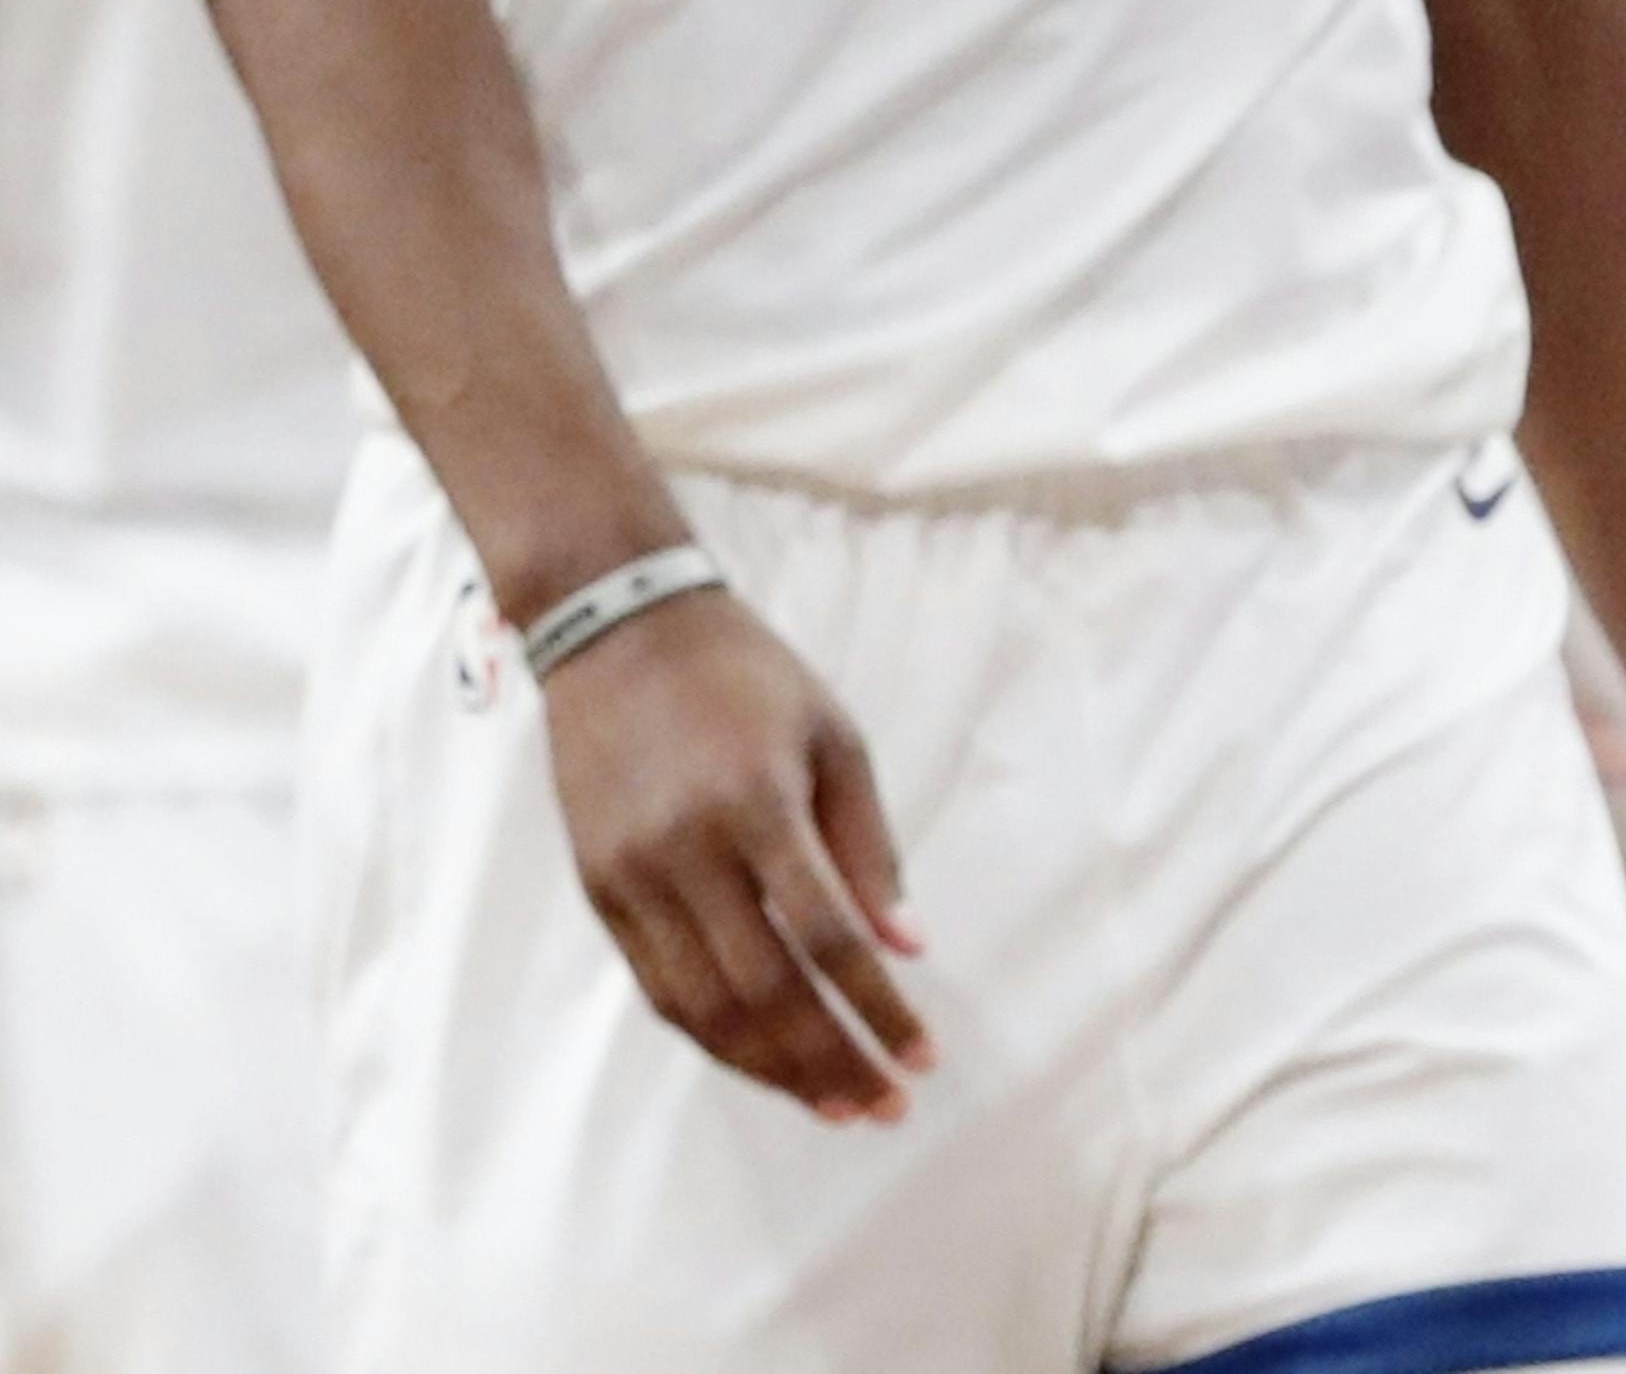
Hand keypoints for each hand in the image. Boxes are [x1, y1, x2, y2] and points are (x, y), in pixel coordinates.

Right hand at [542, 583, 935, 1124]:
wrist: (616, 624)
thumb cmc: (743, 674)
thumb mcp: (831, 733)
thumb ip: (867, 846)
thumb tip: (906, 948)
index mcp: (756, 802)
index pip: (827, 937)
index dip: (878, 1008)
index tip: (923, 1056)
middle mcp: (687, 848)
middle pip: (766, 992)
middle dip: (832, 1061)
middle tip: (885, 1105)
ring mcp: (633, 875)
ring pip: (705, 1010)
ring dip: (773, 1070)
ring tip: (833, 1103)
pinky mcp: (599, 888)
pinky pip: (659, 989)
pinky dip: (713, 1038)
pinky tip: (762, 1059)